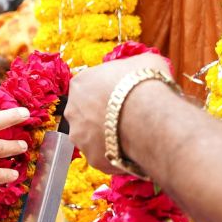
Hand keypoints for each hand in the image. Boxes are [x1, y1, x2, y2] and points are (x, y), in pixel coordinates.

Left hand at [65, 53, 173, 173]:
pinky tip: (135, 152)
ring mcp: (80, 137)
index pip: (90, 88)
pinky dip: (118, 157)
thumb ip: (134, 67)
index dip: (109, 92)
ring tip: (133, 136)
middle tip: (128, 117)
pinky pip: (106, 158)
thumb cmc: (144, 83)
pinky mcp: (93, 159)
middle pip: (87, 114)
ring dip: (109, 138)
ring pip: (93, 138)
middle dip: (105, 116)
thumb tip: (142, 69)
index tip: (124, 95)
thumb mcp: (143, 62)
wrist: (148, 116)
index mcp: (80, 83)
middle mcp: (73, 111)